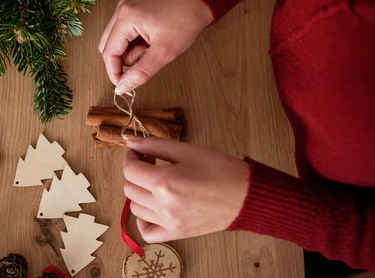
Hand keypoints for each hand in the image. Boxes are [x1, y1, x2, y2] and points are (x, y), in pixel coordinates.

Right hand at [99, 0, 212, 93]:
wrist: (199, 0)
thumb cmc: (185, 22)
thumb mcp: (164, 52)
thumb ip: (141, 72)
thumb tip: (122, 88)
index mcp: (126, 17)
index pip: (108, 52)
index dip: (114, 73)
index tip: (124, 86)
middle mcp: (121, 9)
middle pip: (108, 45)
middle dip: (124, 59)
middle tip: (147, 58)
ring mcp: (126, 6)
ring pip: (116, 40)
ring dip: (131, 50)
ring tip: (153, 46)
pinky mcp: (132, 7)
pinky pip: (124, 31)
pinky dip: (134, 41)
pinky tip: (151, 39)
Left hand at [122, 136, 249, 242]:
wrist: (245, 195)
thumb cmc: (220, 169)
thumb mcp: (186, 150)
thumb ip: (154, 144)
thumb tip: (130, 140)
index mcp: (164, 182)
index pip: (130, 171)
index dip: (131, 158)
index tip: (140, 152)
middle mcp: (163, 205)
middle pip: (130, 189)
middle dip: (135, 173)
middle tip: (150, 163)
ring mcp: (169, 222)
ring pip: (135, 209)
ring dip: (139, 193)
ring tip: (155, 183)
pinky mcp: (176, 233)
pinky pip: (147, 232)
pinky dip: (144, 221)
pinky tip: (153, 208)